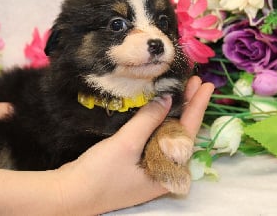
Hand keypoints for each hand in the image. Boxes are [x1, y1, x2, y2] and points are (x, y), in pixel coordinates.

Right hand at [56, 76, 213, 214]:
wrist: (71, 194)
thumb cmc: (100, 173)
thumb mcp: (126, 144)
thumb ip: (148, 121)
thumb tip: (167, 98)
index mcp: (167, 172)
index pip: (188, 133)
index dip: (197, 108)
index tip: (205, 86)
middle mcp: (162, 171)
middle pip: (179, 134)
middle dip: (187, 107)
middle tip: (193, 81)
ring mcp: (147, 168)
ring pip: (165, 135)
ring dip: (171, 112)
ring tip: (179, 89)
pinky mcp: (134, 164)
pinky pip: (152, 139)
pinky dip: (156, 122)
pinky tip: (157, 108)